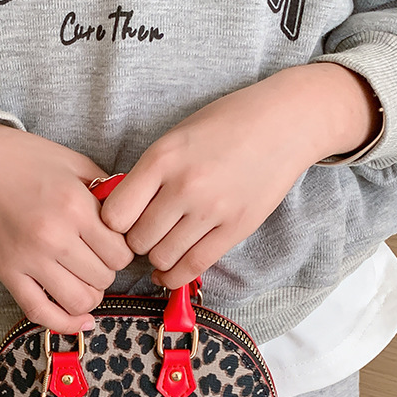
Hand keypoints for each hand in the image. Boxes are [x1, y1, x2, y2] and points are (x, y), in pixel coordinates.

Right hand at [0, 124, 133, 332]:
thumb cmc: (25, 159)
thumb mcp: (75, 163)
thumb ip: (108, 191)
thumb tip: (132, 218)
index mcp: (74, 206)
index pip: (121, 252)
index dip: (123, 251)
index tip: (113, 244)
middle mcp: (54, 236)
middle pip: (104, 277)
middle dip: (107, 270)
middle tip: (97, 258)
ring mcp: (28, 258)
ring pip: (80, 300)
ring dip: (90, 295)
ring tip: (85, 280)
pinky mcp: (6, 273)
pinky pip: (40, 312)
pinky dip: (65, 323)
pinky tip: (82, 321)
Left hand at [100, 64, 381, 288]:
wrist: (284, 122)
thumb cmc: (225, 124)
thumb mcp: (175, 137)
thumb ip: (148, 173)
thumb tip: (118, 212)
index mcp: (161, 158)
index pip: (114, 215)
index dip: (111, 224)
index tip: (120, 222)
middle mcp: (184, 186)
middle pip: (137, 240)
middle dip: (134, 243)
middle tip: (142, 236)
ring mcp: (212, 209)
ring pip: (162, 257)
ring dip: (156, 258)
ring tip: (160, 248)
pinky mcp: (236, 227)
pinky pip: (194, 266)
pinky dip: (175, 274)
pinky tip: (170, 270)